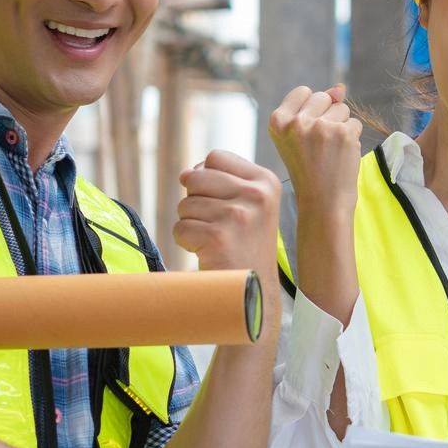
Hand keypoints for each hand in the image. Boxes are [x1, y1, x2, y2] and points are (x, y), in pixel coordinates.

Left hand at [174, 150, 280, 272]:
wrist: (255, 291)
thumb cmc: (246, 244)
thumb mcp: (252, 204)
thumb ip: (225, 180)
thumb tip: (186, 173)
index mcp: (267, 181)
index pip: (216, 157)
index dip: (207, 178)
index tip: (222, 201)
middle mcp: (257, 195)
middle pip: (195, 176)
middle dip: (196, 200)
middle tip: (216, 223)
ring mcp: (238, 216)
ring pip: (185, 204)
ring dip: (192, 223)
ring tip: (216, 240)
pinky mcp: (218, 238)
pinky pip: (180, 228)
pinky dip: (187, 242)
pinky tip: (209, 252)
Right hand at [268, 85, 362, 220]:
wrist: (322, 202)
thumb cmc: (310, 170)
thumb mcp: (299, 137)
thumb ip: (315, 107)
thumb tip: (340, 88)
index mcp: (277, 121)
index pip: (303, 92)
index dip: (312, 110)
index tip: (308, 134)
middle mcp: (296, 122)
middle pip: (324, 97)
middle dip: (328, 116)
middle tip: (319, 146)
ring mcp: (320, 126)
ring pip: (342, 109)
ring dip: (341, 127)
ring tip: (330, 151)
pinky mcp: (343, 133)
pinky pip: (355, 123)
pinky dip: (352, 138)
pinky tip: (342, 156)